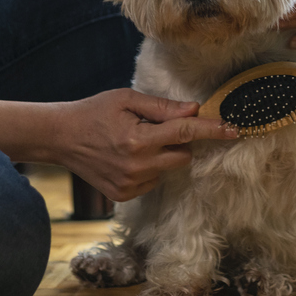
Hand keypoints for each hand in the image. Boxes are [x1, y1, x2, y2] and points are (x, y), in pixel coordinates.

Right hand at [52, 89, 237, 201]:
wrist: (60, 138)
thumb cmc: (94, 112)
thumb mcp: (126, 99)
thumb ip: (162, 107)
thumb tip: (194, 109)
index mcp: (138, 140)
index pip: (186, 133)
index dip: (212, 130)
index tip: (234, 130)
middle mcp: (137, 166)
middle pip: (183, 155)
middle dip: (179, 141)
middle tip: (154, 127)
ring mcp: (130, 185)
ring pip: (168, 169)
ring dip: (162, 155)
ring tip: (134, 141)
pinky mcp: (124, 195)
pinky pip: (153, 181)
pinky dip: (149, 169)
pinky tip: (127, 157)